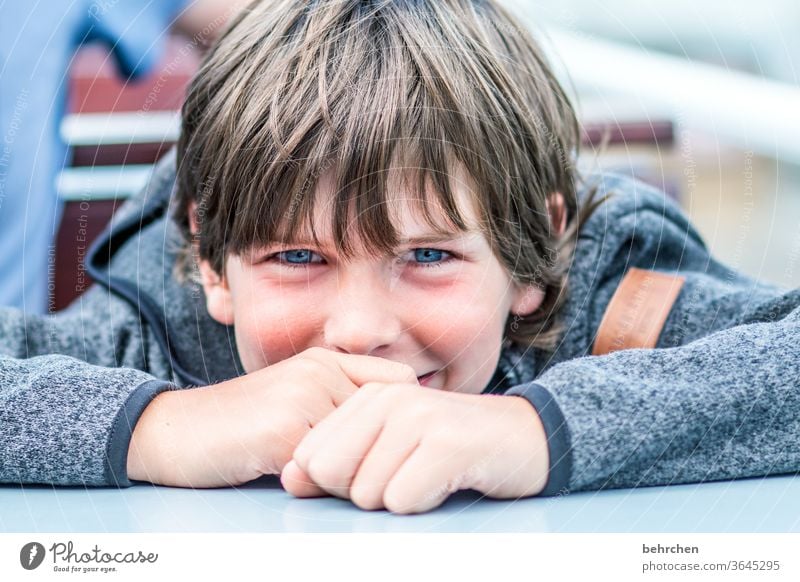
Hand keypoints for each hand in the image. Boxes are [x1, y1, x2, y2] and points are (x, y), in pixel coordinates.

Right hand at [126, 347, 416, 486]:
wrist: (172, 430)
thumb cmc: (239, 424)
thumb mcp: (294, 398)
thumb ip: (338, 405)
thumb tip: (395, 435)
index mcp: (326, 360)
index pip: (400, 381)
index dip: (403, 415)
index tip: (391, 441)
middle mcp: (320, 370)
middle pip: (386, 420)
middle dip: (376, 451)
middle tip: (350, 471)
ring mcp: (303, 396)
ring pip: (361, 447)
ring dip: (348, 472)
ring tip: (314, 475)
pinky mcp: (284, 430)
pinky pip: (329, 468)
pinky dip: (320, 484)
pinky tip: (290, 478)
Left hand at [280, 383, 549, 513]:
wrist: (526, 438)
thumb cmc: (451, 448)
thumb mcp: (390, 447)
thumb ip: (338, 459)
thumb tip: (289, 477)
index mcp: (369, 394)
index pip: (311, 455)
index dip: (336, 481)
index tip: (379, 472)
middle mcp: (390, 398)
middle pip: (330, 474)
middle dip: (362, 492)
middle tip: (404, 477)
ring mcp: (418, 417)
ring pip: (367, 493)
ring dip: (399, 499)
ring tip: (430, 475)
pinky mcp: (445, 444)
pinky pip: (402, 499)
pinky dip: (422, 504)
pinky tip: (447, 481)